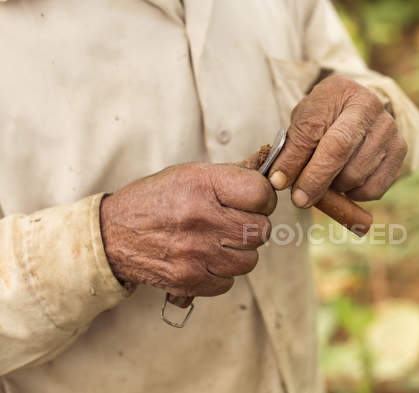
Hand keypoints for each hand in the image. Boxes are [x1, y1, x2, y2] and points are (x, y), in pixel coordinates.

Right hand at [100, 162, 276, 296]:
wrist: (111, 234)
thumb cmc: (156, 200)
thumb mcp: (189, 175)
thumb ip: (231, 177)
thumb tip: (270, 177)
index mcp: (202, 184)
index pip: (261, 194)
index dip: (264, 199)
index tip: (255, 202)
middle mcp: (201, 217)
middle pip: (261, 230)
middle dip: (253, 227)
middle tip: (235, 223)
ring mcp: (195, 252)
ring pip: (249, 260)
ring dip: (239, 253)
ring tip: (220, 242)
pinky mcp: (188, 280)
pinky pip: (228, 282)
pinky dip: (222, 274)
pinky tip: (206, 260)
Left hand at [269, 76, 406, 206]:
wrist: (359, 108)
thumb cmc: (326, 116)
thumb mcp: (304, 120)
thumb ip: (293, 146)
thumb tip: (281, 181)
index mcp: (341, 92)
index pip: (315, 130)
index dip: (295, 160)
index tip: (279, 182)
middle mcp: (371, 108)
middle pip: (339, 153)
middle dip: (314, 181)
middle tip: (299, 197)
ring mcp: (390, 130)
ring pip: (355, 176)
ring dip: (334, 188)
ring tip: (325, 180)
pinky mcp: (400, 152)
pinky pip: (373, 189)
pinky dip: (354, 195)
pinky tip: (345, 184)